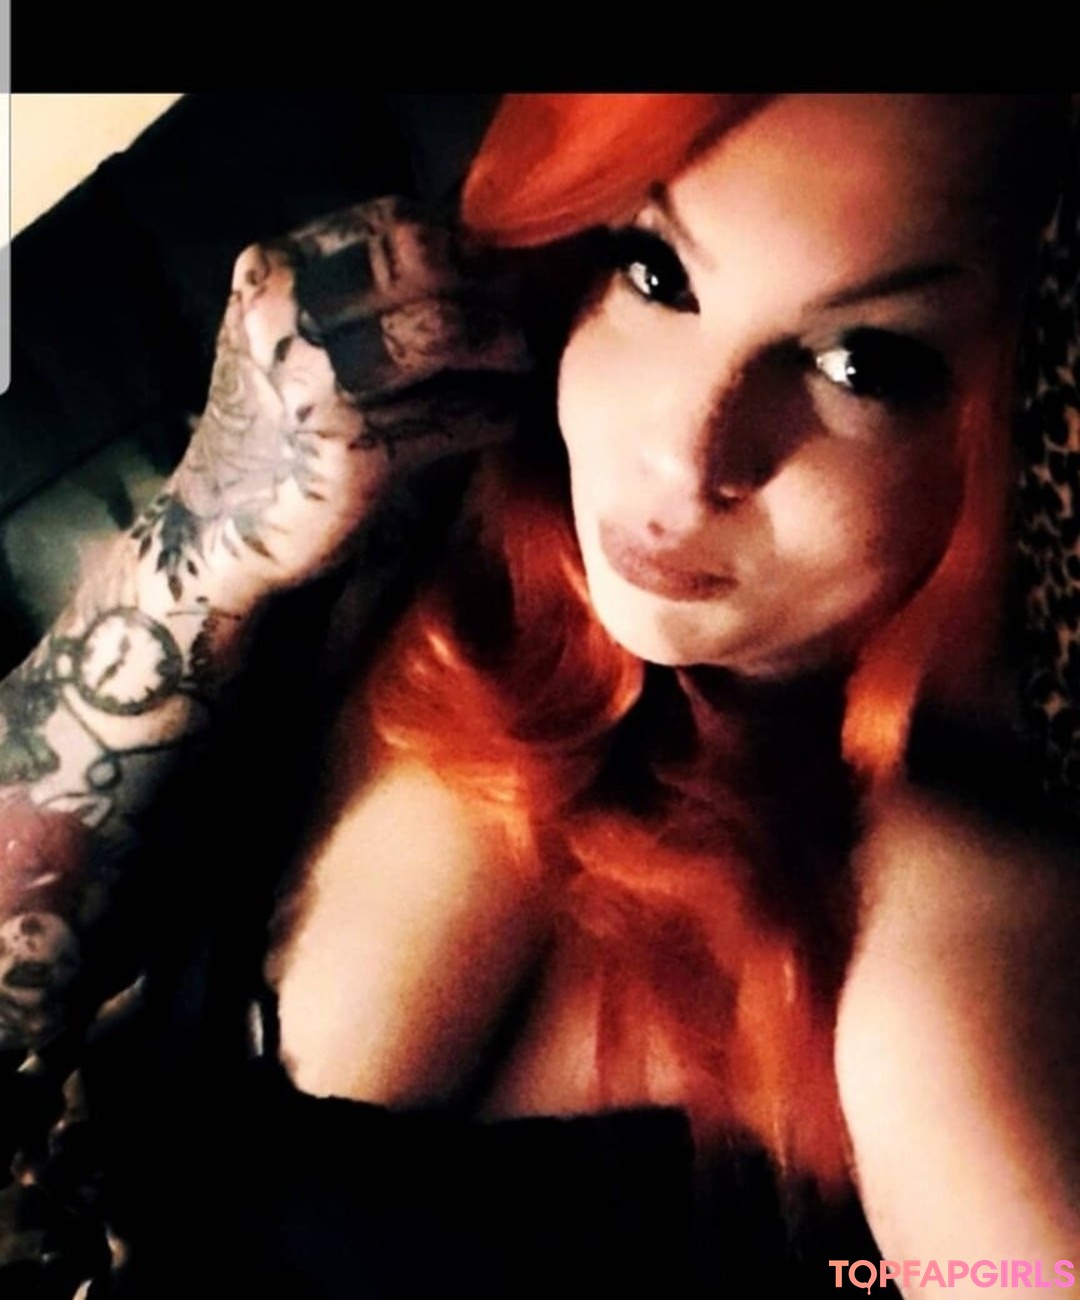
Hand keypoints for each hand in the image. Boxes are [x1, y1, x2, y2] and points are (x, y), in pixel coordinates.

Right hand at [133, 197, 530, 607]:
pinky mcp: (353, 447)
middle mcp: (287, 313)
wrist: (227, 524)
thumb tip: (479, 259)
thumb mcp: (293, 331)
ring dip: (502, 347)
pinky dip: (494, 413)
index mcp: (275, 271)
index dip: (461, 247)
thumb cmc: (281, 423)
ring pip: (445, 332)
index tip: (491, 278)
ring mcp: (315, 381)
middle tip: (520, 321)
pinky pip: (455, 413)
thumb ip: (361, 289)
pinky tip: (505, 419)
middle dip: (489, 291)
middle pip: (427, 265)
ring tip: (520, 365)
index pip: (395, 222)